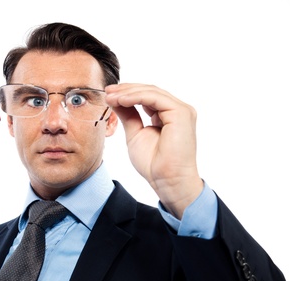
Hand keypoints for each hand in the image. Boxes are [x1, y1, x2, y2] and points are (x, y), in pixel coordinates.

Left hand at [105, 83, 202, 218]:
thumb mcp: (135, 134)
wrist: (166, 180)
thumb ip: (128, 115)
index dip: (127, 93)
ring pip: (152, 92)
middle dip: (126, 90)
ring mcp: (182, 110)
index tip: (108, 94)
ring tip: (110, 96)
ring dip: (128, 92)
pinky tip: (121, 100)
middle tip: (107, 91)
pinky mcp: (181, 113)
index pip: (147, 97)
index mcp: (169, 115)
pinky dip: (136, 97)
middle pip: (149, 91)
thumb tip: (115, 99)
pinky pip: (155, 98)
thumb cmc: (154, 164)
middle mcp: (177, 110)